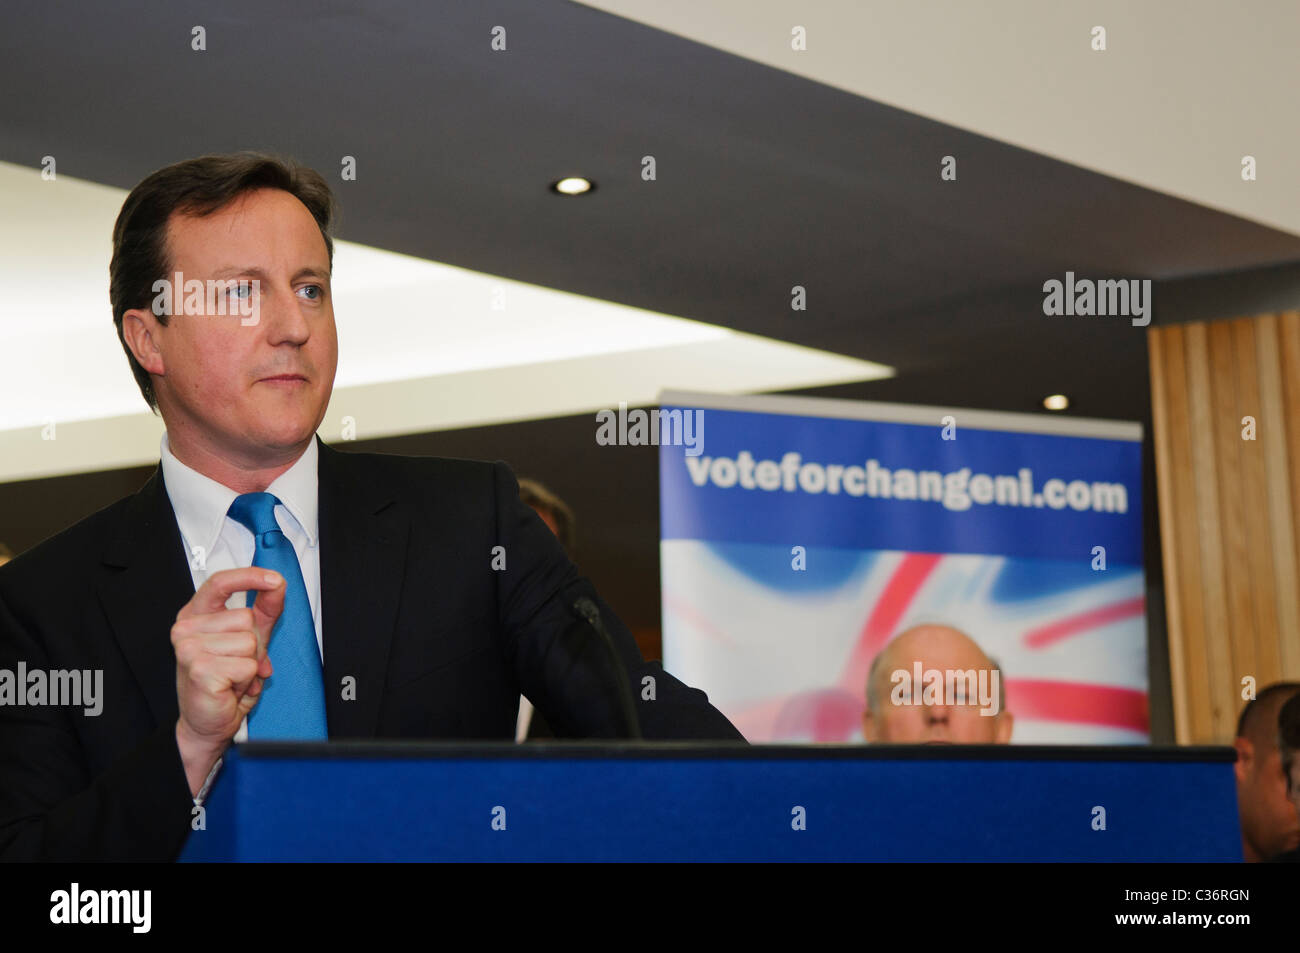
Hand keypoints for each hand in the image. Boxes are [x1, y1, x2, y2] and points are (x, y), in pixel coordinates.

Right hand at [172, 567, 284, 795]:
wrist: (207, 722)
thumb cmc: (224, 680)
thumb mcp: (250, 639)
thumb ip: (264, 610)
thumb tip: (277, 584)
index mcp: (195, 615)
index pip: (220, 582)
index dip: (249, 577)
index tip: (273, 579)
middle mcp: (186, 628)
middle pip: (246, 618)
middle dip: (253, 645)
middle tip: (236, 664)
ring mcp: (189, 647)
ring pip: (250, 642)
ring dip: (250, 664)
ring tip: (232, 676)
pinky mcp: (199, 668)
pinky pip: (249, 665)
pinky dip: (248, 679)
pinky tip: (230, 687)